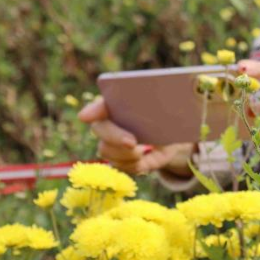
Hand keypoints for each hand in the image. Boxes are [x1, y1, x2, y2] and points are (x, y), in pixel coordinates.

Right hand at [78, 97, 194, 176]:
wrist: (174, 136)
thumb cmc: (166, 113)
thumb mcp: (168, 105)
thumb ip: (163, 99)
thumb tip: (172, 92)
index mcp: (116, 103)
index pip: (99, 104)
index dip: (92, 110)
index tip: (85, 116)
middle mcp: (109, 122)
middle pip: (100, 129)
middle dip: (114, 136)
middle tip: (132, 142)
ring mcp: (111, 143)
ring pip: (106, 151)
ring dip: (124, 154)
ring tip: (142, 152)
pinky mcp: (121, 161)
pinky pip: (121, 166)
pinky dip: (134, 165)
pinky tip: (144, 159)